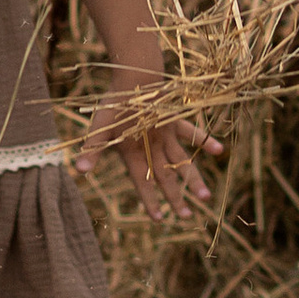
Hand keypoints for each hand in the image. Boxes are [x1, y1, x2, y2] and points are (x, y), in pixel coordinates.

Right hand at [77, 87, 219, 222]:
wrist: (131, 79)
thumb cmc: (114, 104)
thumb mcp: (100, 128)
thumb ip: (92, 150)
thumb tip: (79, 171)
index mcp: (133, 155)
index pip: (142, 183)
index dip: (150, 201)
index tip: (159, 219)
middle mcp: (151, 150)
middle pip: (165, 178)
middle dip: (175, 198)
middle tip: (186, 216)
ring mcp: (165, 137)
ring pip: (181, 162)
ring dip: (193, 178)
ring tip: (206, 197)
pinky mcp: (175, 122)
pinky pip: (191, 133)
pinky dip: (204, 140)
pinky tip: (219, 150)